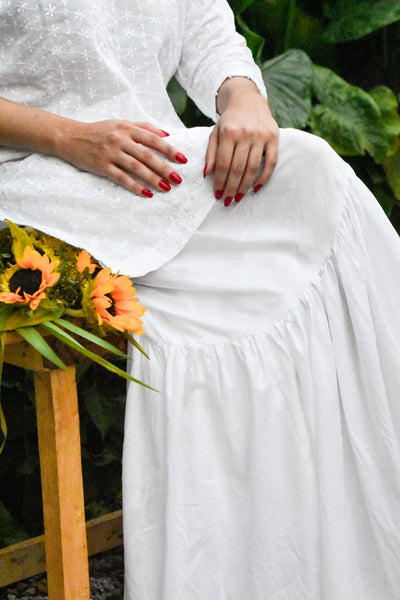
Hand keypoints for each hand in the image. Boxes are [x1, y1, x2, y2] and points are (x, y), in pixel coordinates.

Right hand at [56, 120, 186, 196]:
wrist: (70, 137)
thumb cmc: (99, 131)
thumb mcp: (121, 123)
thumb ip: (144, 128)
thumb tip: (166, 135)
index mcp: (127, 128)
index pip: (153, 140)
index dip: (169, 150)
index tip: (182, 160)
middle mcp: (120, 139)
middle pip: (147, 155)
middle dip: (164, 168)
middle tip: (178, 179)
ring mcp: (110, 153)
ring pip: (136, 167)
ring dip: (153, 178)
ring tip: (166, 188)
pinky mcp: (102, 166)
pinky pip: (122, 178)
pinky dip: (135, 186)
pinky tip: (147, 193)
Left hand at [204, 78, 278, 205]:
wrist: (248, 99)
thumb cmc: (229, 120)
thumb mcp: (216, 133)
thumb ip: (211, 153)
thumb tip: (207, 174)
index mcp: (229, 132)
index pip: (224, 163)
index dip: (220, 181)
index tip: (217, 194)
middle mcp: (246, 133)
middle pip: (237, 168)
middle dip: (231, 188)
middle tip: (228, 201)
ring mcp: (261, 136)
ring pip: (253, 168)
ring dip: (245, 186)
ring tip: (239, 197)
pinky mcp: (274, 137)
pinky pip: (271, 162)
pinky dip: (264, 177)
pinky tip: (256, 188)